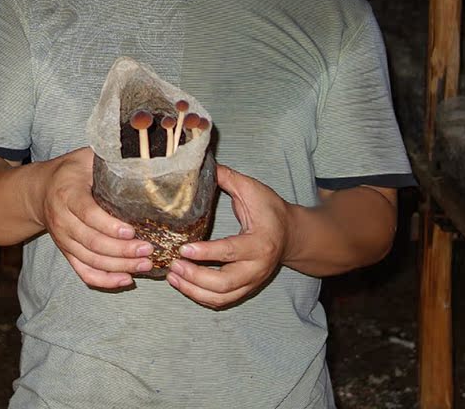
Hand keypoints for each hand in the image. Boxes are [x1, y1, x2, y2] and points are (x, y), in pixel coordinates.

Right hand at [38, 147, 152, 288]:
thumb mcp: (85, 158)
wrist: (40, 190)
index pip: (88, 214)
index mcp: (67, 193)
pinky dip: (104, 280)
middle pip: (91, 242)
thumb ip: (107, 158)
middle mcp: (62, 219)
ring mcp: (63, 239)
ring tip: (145, 264)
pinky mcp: (66, 252)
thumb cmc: (70, 171)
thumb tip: (139, 153)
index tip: (132, 231)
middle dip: (122, 250)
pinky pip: (83, 271)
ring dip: (119, 266)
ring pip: (90, 260)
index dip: (109, 226)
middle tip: (148, 250)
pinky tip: (126, 279)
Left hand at [166, 164, 291, 307]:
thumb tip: (200, 163)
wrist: (292, 234)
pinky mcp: (245, 289)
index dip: (207, 252)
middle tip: (173, 265)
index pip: (231, 251)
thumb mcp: (252, 189)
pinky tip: (183, 285)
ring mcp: (252, 282)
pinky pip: (222, 301)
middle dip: (195, 277)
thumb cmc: (270, 209)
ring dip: (194, 291)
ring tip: (172, 276)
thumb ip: (227, 178)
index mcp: (260, 242)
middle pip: (225, 283)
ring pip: (222, 297)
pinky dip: (201, 297)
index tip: (183, 248)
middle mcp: (257, 267)